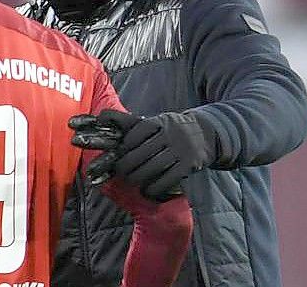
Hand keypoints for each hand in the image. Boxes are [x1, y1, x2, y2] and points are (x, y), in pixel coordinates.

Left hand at [71, 109, 211, 200]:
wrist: (206, 134)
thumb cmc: (171, 129)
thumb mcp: (154, 122)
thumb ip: (129, 122)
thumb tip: (101, 115)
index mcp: (159, 122)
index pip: (137, 133)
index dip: (124, 145)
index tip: (116, 155)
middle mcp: (170, 134)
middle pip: (142, 152)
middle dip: (127, 165)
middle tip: (120, 172)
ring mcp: (180, 149)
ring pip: (153, 167)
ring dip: (138, 177)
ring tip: (131, 180)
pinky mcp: (188, 165)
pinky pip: (167, 179)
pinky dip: (154, 187)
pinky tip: (146, 190)